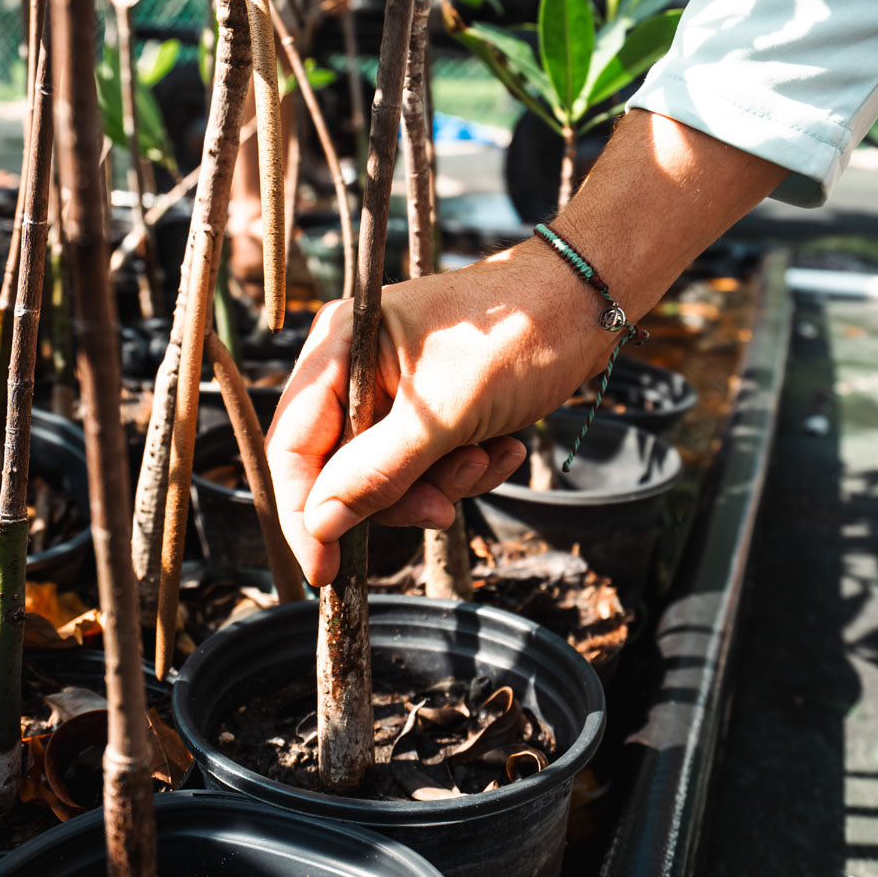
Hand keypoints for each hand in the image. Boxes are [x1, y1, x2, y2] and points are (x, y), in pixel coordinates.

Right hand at [266, 238, 617, 584]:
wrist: (584, 307)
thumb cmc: (517, 336)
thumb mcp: (445, 414)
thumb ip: (376, 471)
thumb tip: (319, 525)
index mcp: (340, 348)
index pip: (293, 444)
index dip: (303, 512)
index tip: (325, 570)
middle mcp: (357, 368)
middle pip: (341, 468)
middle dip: (398, 495)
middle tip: (443, 507)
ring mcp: (393, 390)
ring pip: (389, 475)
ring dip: (442, 482)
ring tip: (486, 454)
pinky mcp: (431, 409)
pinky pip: (428, 464)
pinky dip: (464, 468)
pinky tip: (504, 446)